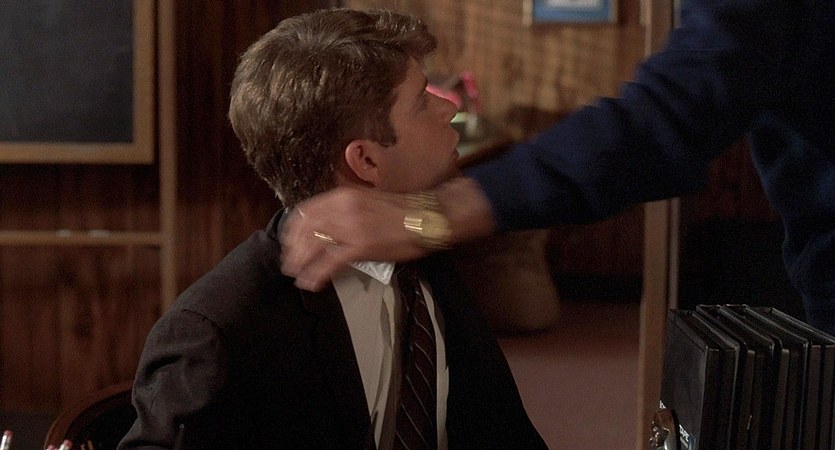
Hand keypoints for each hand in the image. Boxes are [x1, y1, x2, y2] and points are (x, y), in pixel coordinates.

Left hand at [280, 177, 496, 290]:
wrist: (426, 217)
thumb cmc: (402, 211)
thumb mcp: (367, 201)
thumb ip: (346, 210)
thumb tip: (331, 224)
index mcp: (342, 196)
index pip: (306, 211)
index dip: (293, 229)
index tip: (289, 240)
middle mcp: (341, 209)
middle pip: (305, 229)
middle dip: (293, 248)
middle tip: (289, 261)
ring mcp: (350, 228)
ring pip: (313, 246)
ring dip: (300, 262)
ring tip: (295, 274)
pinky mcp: (359, 247)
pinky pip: (329, 262)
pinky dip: (316, 274)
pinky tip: (310, 283)